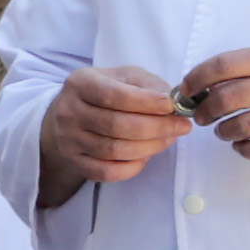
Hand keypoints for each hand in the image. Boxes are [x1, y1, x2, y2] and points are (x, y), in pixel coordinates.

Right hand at [36, 65, 192, 206]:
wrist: (71, 114)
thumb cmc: (107, 92)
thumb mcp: (126, 77)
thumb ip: (149, 86)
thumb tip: (173, 104)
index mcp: (81, 84)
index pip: (114, 96)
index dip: (147, 103)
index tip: (173, 107)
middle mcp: (68, 111)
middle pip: (116, 125)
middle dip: (156, 128)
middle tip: (181, 127)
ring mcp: (69, 139)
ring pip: (114, 150)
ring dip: (149, 147)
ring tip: (168, 139)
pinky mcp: (74, 161)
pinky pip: (107, 172)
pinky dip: (132, 167)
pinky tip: (145, 156)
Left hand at [177, 46, 249, 164]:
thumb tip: (211, 82)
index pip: (224, 64)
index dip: (195, 79)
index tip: (185, 90)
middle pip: (226, 98)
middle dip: (203, 110)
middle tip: (201, 117)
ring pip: (242, 126)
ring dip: (224, 132)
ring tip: (225, 132)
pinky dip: (247, 151)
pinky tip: (245, 148)